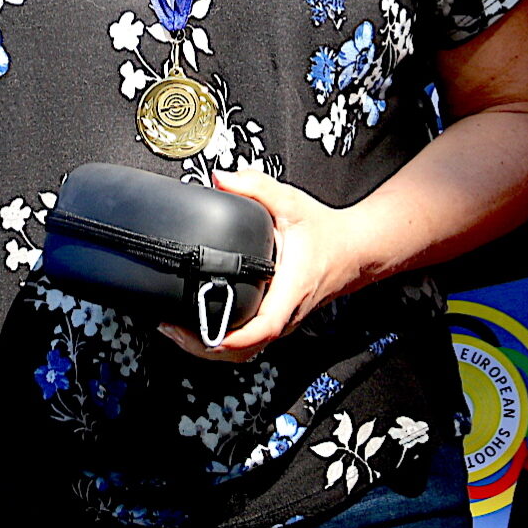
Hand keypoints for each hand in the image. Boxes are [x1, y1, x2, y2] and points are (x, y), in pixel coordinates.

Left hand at [159, 169, 369, 362]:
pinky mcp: (277, 321)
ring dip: (210, 347)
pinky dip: (222, 341)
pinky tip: (199, 327)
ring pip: (246, 350)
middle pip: (246, 348)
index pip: (263, 326)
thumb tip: (222, 177)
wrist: (355, 250)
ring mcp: (282, 322)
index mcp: (290, 288)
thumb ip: (256, 187)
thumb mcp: (292, 203)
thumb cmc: (326, 232)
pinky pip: (249, 342)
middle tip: (171, 328)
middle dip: (206, 345)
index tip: (206, 335)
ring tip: (177, 330)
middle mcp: (286, 313)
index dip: (234, 336)